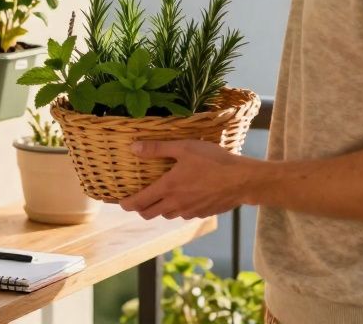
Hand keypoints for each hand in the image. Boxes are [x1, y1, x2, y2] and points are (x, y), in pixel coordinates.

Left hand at [118, 140, 256, 219]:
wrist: (242, 180)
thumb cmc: (213, 161)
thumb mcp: (184, 148)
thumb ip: (157, 149)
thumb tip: (133, 147)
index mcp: (168, 188)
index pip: (139, 202)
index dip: (127, 204)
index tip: (121, 203)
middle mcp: (175, 204)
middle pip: (149, 214)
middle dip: (140, 209)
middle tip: (138, 201)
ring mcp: (189, 211)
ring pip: (167, 215)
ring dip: (160, 209)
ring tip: (160, 197)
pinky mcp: (202, 214)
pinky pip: (183, 215)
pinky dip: (178, 209)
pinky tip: (184, 198)